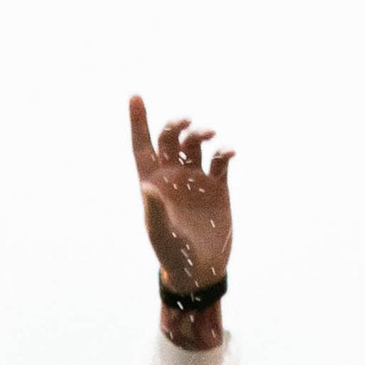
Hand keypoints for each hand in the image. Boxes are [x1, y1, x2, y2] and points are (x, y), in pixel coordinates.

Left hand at [132, 96, 233, 342]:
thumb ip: (154, 211)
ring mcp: (196, 179)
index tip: (135, 96)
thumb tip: (148, 188)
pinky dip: (225, 152)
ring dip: (201, 134)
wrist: (200, 269)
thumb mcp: (160, 234)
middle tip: (186, 123)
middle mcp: (173, 175)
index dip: (138, 121)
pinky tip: (229, 152)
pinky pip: (220, 161)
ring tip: (209, 135)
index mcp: (152, 182)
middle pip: (171, 138)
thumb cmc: (173, 253)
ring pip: (196, 145)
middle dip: (177, 126)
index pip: (142, 145)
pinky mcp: (218, 186)